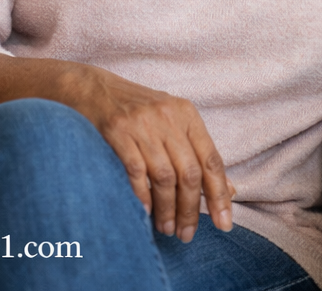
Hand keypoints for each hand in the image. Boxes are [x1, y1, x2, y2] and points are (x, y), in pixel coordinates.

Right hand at [0, 55, 233, 242]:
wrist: (93, 88)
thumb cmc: (137, 112)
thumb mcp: (172, 123)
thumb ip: (197, 153)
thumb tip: (228, 190)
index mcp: (187, 114)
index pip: (211, 159)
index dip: (219, 194)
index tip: (224, 222)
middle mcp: (168, 116)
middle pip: (189, 172)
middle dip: (191, 209)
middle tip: (186, 234)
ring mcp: (142, 123)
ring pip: (164, 176)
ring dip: (167, 209)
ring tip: (167, 228)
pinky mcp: (117, 131)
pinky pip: (135, 172)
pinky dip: (142, 197)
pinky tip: (144, 213)